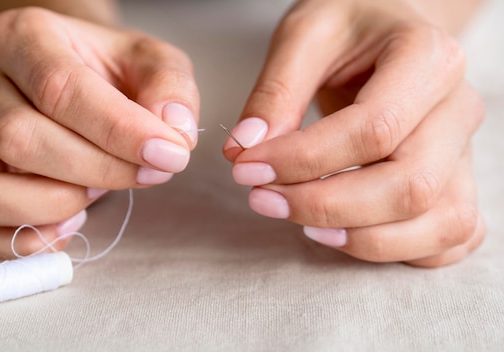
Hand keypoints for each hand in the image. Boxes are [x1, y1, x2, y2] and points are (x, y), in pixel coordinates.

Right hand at [0, 7, 198, 265]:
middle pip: (18, 140)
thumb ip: (170, 87)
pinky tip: (71, 224)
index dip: (118, 130)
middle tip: (147, 173)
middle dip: (96, 169)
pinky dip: (28, 244)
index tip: (169, 154)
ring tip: (97, 192)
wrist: (77, 79)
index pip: (58, 88)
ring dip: (52, 206)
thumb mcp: (152, 60)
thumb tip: (173, 134)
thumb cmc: (112, 71)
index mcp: (22, 37)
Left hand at [223, 0, 485, 266]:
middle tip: (263, 200)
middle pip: (408, 186)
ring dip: (363, 239)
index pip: (372, 130)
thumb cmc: (348, 25)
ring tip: (302, 226)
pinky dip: (403, 250)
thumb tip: (245, 152)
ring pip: (439, 223)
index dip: (302, 161)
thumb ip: (275, 92)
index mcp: (428, 58)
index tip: (246, 168)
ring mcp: (464, 151)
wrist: (385, 28)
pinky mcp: (456, 181)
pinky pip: (451, 237)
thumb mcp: (304, 35)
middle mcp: (458, 108)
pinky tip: (347, 234)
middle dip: (326, 206)